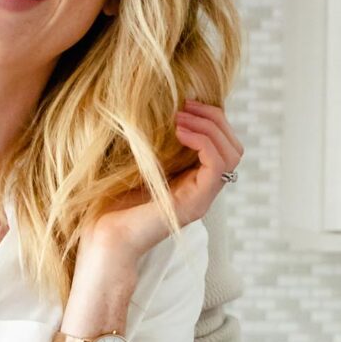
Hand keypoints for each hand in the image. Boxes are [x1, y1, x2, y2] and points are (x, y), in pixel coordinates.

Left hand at [82, 102, 243, 264]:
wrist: (106, 237)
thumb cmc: (114, 203)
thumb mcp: (138, 165)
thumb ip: (154, 145)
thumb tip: (159, 111)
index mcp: (193, 180)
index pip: (223, 144)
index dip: (211, 119)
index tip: (185, 103)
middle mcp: (203, 190)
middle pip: (234, 147)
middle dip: (214, 119)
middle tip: (186, 106)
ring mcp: (203, 198)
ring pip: (231, 154)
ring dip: (210, 127)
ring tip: (181, 118)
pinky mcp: (197, 203)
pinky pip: (217, 165)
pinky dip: (203, 142)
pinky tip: (179, 132)